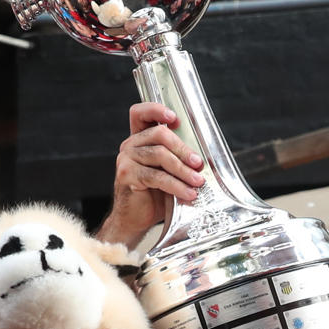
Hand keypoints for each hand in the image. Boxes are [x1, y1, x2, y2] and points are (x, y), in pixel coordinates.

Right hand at [103, 102, 203, 248]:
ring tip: (197, 182)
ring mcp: (126, 160)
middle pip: (159, 135)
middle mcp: (130, 146)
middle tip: (199, 164)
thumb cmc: (154, 194)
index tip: (175, 118)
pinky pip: (156, 177)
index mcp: (139, 139)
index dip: (156, 110)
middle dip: (183, 149)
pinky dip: (176, 185)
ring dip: (183, 170)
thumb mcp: (167, 171)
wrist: (136, 219)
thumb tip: (202, 157)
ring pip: (160, 156)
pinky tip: (187, 193)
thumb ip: (177, 158)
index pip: (140, 113)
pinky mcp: (126, 176)